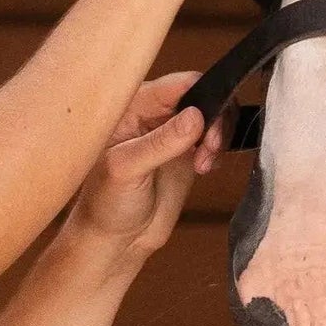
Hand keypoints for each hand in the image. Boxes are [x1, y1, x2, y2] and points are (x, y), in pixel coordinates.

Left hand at [66, 69, 215, 261]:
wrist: (116, 241)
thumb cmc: (106, 204)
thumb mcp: (127, 169)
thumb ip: (161, 142)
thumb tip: (196, 116)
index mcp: (132, 106)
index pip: (177, 85)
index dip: (202, 95)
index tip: (209, 122)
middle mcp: (154, 114)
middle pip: (202, 95)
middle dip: (215, 118)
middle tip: (209, 148)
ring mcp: (173, 133)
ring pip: (213, 116)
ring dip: (219, 136)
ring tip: (205, 163)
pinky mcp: (188, 153)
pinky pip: (215, 138)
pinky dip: (220, 149)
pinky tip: (206, 168)